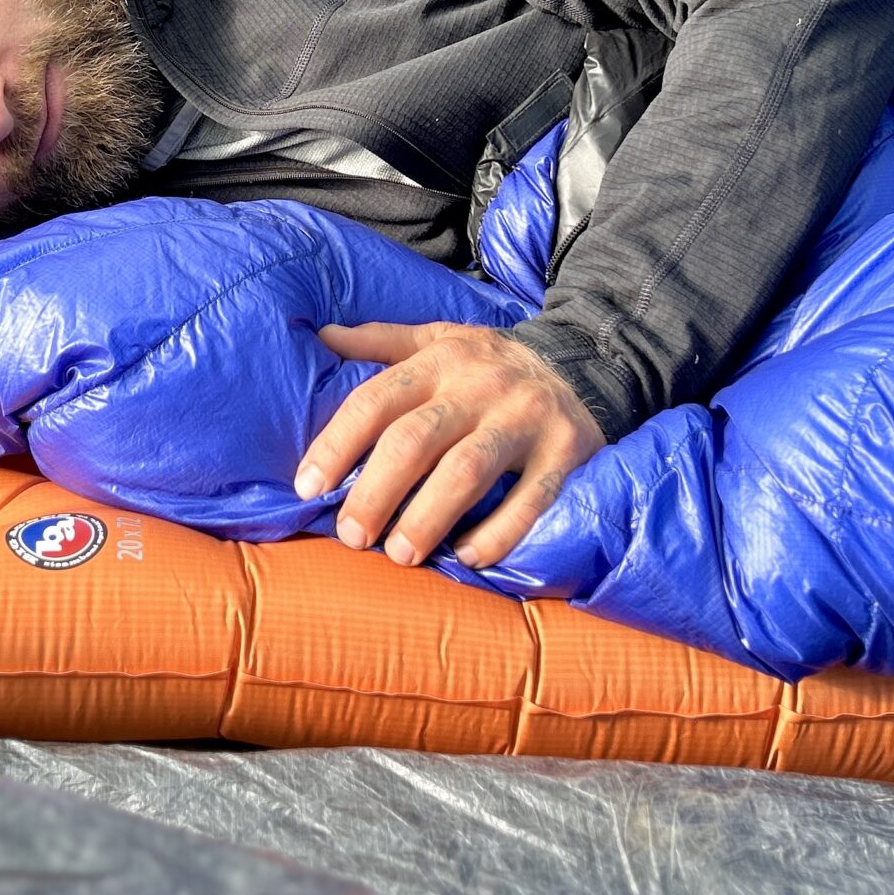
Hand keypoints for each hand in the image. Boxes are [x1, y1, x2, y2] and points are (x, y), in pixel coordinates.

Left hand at [296, 321, 602, 568]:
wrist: (586, 357)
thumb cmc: (492, 362)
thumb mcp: (440, 338)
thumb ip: (381, 341)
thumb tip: (320, 337)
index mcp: (440, 360)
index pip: (376, 400)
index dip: (336, 444)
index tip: (308, 487)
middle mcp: (479, 387)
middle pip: (415, 440)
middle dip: (376, 492)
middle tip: (351, 537)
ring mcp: (524, 419)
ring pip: (467, 470)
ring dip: (428, 517)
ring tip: (401, 555)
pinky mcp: (566, 451)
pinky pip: (531, 498)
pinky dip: (499, 532)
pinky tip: (469, 557)